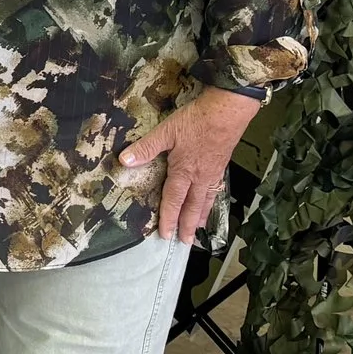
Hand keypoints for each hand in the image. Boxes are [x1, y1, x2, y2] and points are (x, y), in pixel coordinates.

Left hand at [118, 87, 260, 244]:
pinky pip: (215, 189)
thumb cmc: (196, 121)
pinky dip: (212, 199)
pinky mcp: (221, 164)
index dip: (168, 217)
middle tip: (186, 242)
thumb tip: (125, 161)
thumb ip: (146, 147)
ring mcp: (212, 172)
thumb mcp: (166, 131)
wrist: (228, 111)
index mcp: (183, 171)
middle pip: (192, 206)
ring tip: (198, 228)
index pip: (173, 200)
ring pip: (206, 199)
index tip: (166, 234)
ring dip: (201, 215)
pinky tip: (211, 199)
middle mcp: (199, 177)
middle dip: (188, 225)